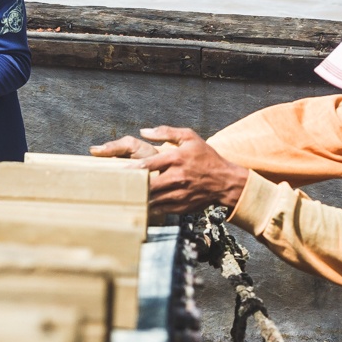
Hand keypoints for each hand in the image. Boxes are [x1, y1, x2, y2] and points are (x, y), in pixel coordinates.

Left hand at [93, 125, 247, 219]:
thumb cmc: (206, 157)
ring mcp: (178, 194)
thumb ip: (166, 132)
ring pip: (152, 199)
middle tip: (117, 186)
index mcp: (176, 159)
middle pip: (147, 185)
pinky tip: (138, 206)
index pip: (149, 164)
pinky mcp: (180, 206)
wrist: (225, 181)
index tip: (118, 171)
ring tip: (123, 197)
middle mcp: (177, 177)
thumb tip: (144, 131)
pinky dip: (148, 208)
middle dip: (132, 186)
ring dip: (138, 199)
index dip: (132, 169)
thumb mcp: (190, 137)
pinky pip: (159, 210)